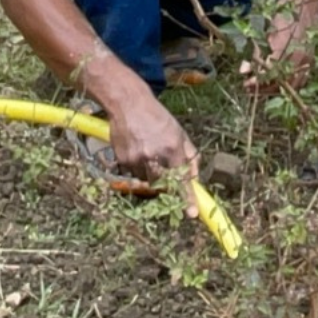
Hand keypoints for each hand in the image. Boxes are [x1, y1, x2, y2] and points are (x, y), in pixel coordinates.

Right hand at [106, 89, 199, 215]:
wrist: (128, 103)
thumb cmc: (157, 117)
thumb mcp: (179, 132)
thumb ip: (190, 155)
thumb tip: (194, 177)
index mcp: (172, 148)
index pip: (182, 178)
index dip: (187, 198)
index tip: (192, 213)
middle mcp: (154, 155)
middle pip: (163, 184)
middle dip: (166, 183)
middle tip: (163, 168)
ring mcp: (136, 159)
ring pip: (147, 181)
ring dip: (151, 174)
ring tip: (148, 152)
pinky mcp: (123, 159)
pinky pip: (133, 174)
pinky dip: (138, 168)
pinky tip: (137, 150)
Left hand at [240, 17, 309, 93]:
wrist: (306, 5)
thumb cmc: (283, 14)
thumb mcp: (266, 30)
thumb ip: (255, 53)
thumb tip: (243, 71)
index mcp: (286, 47)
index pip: (270, 72)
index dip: (257, 81)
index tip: (245, 84)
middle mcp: (299, 57)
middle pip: (280, 82)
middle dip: (264, 88)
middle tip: (249, 89)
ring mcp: (308, 60)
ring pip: (291, 84)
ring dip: (275, 89)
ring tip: (260, 89)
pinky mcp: (312, 62)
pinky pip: (300, 81)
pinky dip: (288, 85)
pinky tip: (276, 85)